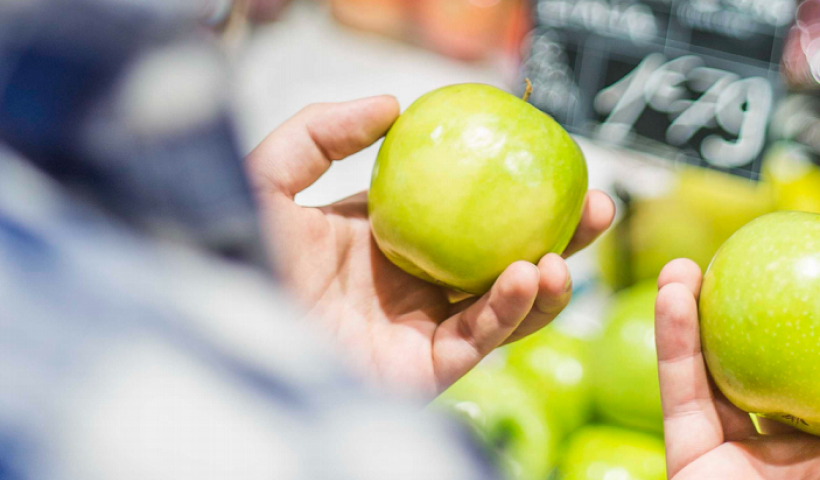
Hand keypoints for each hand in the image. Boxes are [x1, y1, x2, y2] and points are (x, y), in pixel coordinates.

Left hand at [245, 96, 613, 396]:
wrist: (218, 331)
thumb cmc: (232, 256)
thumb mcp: (270, 176)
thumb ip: (323, 131)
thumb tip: (392, 103)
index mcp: (387, 239)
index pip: (464, 211)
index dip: (509, 189)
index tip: (548, 158)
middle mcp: (412, 284)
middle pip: (502, 257)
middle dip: (556, 235)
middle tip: (595, 205)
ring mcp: (420, 327)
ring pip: (506, 304)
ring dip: (549, 279)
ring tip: (568, 250)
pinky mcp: (424, 369)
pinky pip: (481, 337)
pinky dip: (512, 309)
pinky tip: (529, 276)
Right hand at [655, 258, 819, 478]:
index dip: (813, 313)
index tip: (801, 260)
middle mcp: (799, 452)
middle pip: (763, 364)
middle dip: (740, 311)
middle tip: (730, 260)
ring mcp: (743, 461)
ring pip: (711, 376)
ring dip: (691, 317)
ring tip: (683, 267)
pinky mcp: (694, 467)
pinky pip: (681, 397)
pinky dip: (671, 344)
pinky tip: (674, 296)